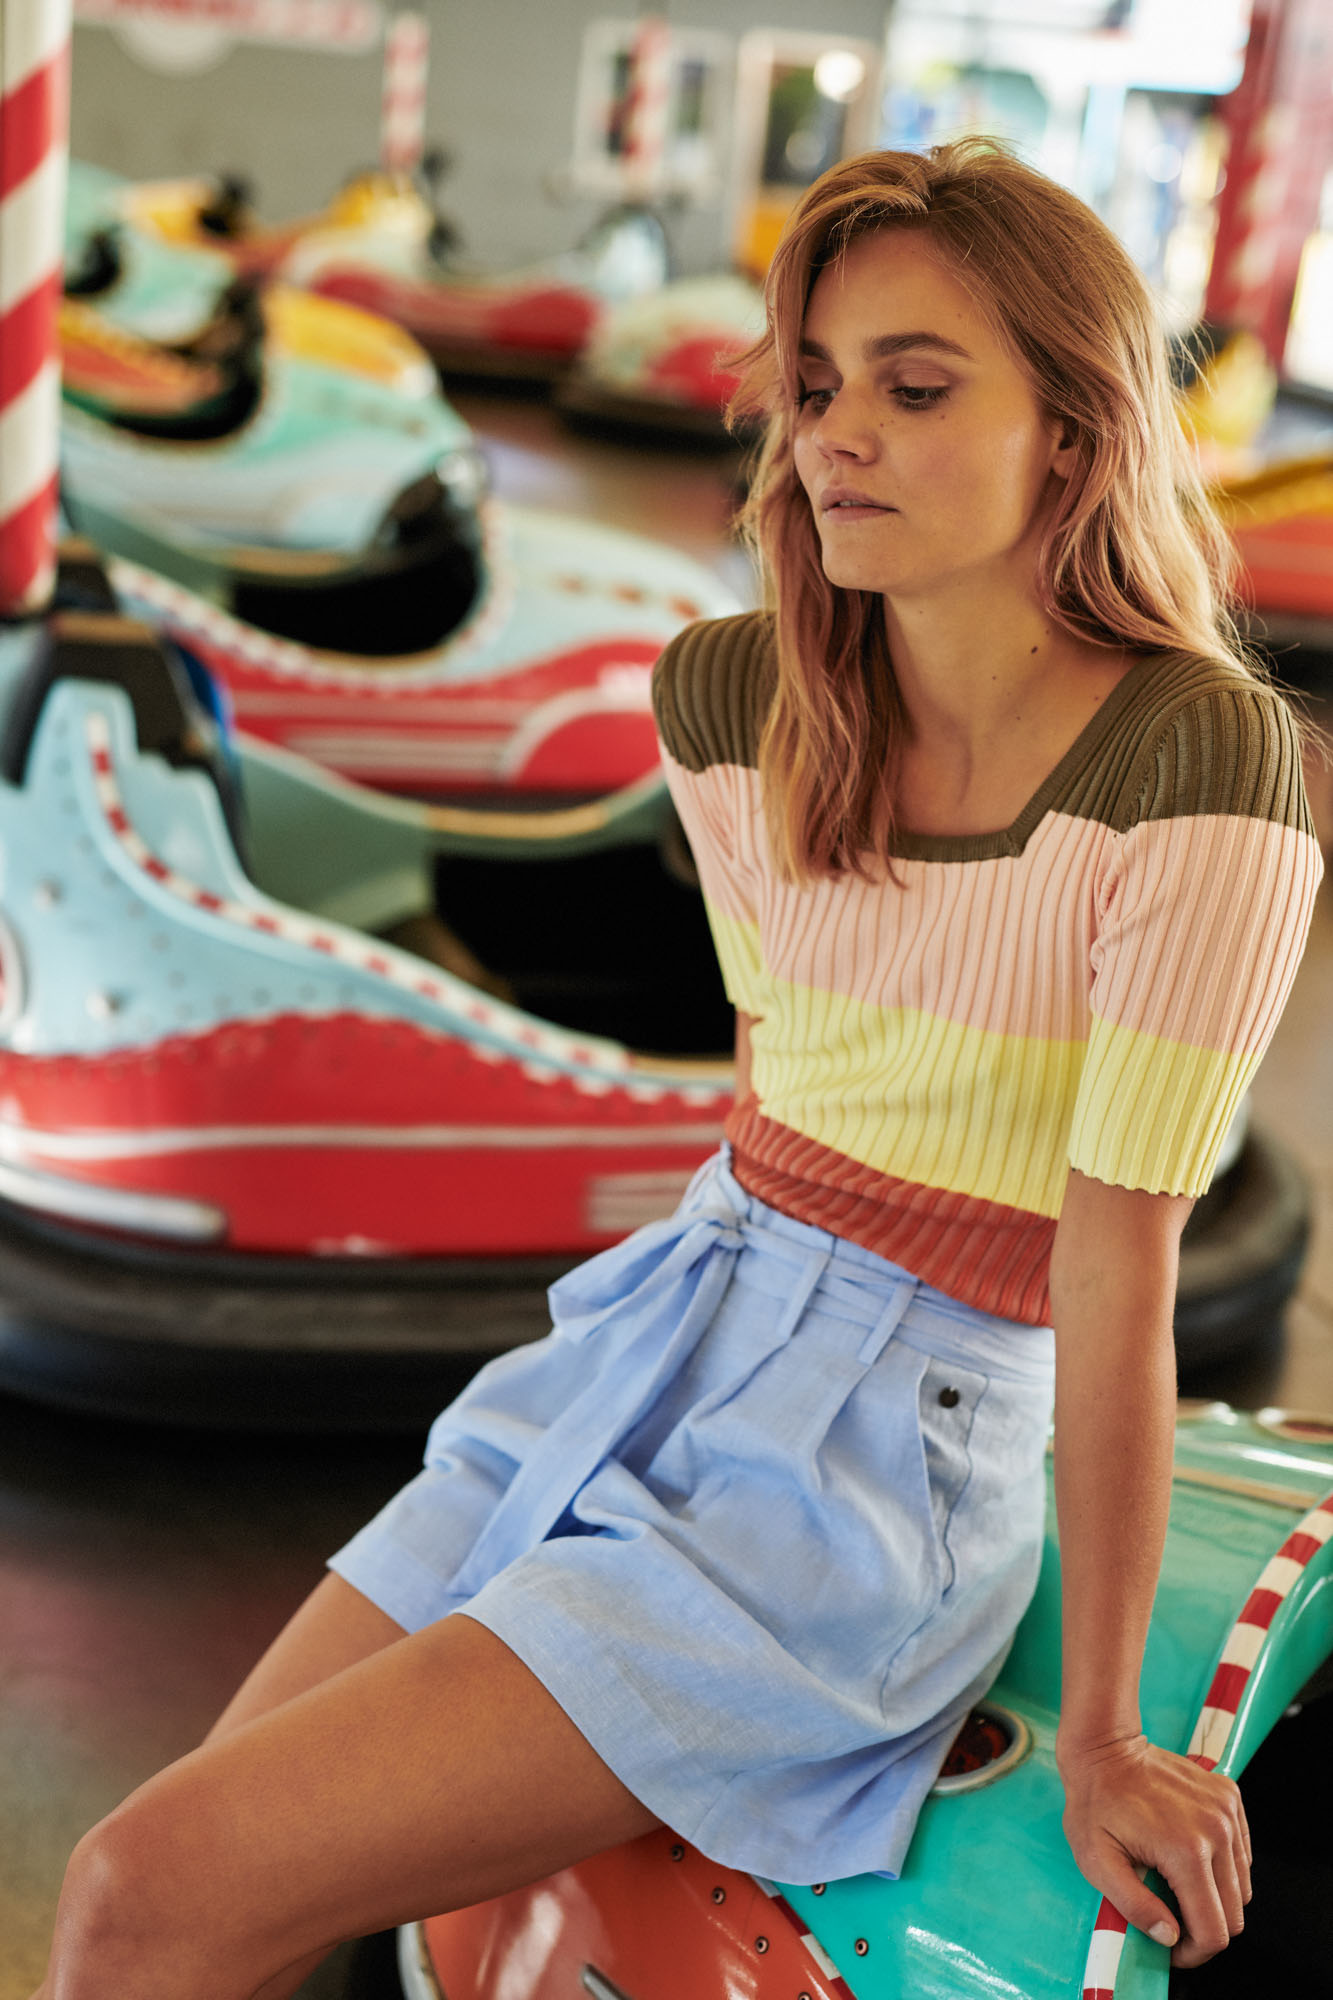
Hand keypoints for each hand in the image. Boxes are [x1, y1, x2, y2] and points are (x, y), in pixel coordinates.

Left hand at [1059, 1732, 1250, 1967]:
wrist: (1105, 1747)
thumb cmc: (1094, 1803)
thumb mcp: (1096, 1861)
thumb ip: (1134, 1905)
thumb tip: (1169, 1937)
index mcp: (1186, 1851)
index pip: (1214, 1932)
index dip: (1194, 1953)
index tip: (1171, 1948)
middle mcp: (1217, 1830)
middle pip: (1234, 1914)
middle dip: (1204, 1930)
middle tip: (1172, 1920)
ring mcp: (1227, 1810)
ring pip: (1241, 1886)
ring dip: (1214, 1898)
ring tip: (1177, 1886)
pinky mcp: (1230, 1796)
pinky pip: (1241, 1853)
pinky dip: (1222, 1867)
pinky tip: (1189, 1858)